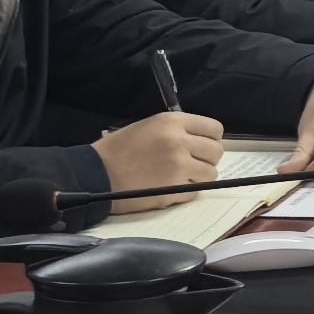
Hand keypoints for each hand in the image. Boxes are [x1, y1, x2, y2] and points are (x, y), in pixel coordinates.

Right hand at [88, 107, 224, 192]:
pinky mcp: (174, 190)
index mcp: (173, 122)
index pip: (215, 129)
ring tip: (181, 176)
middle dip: (207, 158)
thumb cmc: (119, 149)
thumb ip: (177, 130)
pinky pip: (196, 191)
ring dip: (199, 176)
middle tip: (192, 163)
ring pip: (211, 174)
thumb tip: (201, 141)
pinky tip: (169, 187)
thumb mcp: (149, 126)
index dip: (211, 139)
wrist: (96, 174)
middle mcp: (179, 142)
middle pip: (216, 152)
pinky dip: (186, 191)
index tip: (202, 146)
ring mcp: (179, 168)